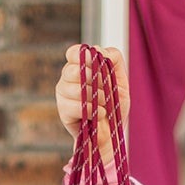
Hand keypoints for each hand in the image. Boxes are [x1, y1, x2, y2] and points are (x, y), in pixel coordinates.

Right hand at [57, 46, 128, 161]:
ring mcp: (63, 94)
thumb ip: (114, 59)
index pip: (73, 52)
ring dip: (96, 96)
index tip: (96, 64)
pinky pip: (76, 105)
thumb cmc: (115, 106)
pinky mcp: (63, 111)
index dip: (84, 56)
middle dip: (94, 79)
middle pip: (72, 69)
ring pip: (74, 87)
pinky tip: (99, 114)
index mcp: (80, 67)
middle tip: (106, 90)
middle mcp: (68, 79)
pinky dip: (92, 110)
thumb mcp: (121, 80)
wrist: (113, 134)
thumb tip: (98, 51)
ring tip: (105, 104)